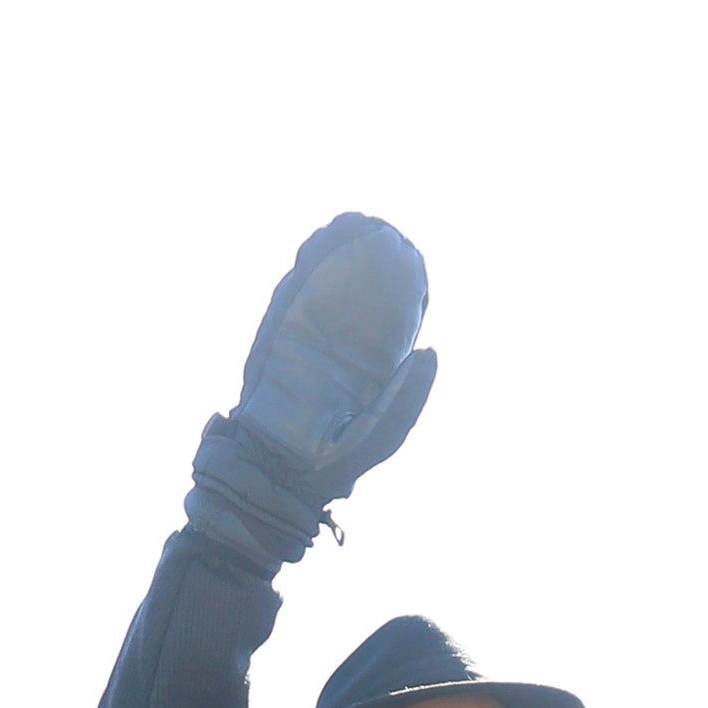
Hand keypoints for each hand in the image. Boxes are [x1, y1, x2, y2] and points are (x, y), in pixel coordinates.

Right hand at [183, 215, 436, 574]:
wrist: (282, 481)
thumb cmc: (339, 465)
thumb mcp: (389, 429)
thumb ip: (413, 394)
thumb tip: (431, 348)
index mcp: (362, 368)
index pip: (382, 318)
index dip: (395, 286)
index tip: (407, 254)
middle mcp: (332, 350)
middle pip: (350, 294)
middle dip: (363, 259)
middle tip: (377, 227)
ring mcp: (302, 344)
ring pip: (320, 288)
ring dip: (334, 255)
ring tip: (352, 225)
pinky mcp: (275, 342)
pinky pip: (290, 298)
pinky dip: (306, 272)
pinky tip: (320, 246)